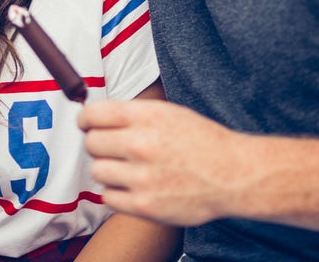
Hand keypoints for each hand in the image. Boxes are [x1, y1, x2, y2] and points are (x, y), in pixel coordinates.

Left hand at [79, 99, 245, 226]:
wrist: (233, 175)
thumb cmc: (202, 142)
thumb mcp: (170, 113)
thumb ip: (133, 114)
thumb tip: (94, 117)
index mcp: (148, 116)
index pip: (93, 114)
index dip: (86, 120)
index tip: (87, 125)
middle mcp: (142, 144)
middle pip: (92, 143)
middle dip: (99, 144)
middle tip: (113, 149)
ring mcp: (142, 177)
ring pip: (98, 170)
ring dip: (109, 170)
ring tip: (129, 169)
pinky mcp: (144, 205)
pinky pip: (108, 197)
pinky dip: (117, 193)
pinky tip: (134, 187)